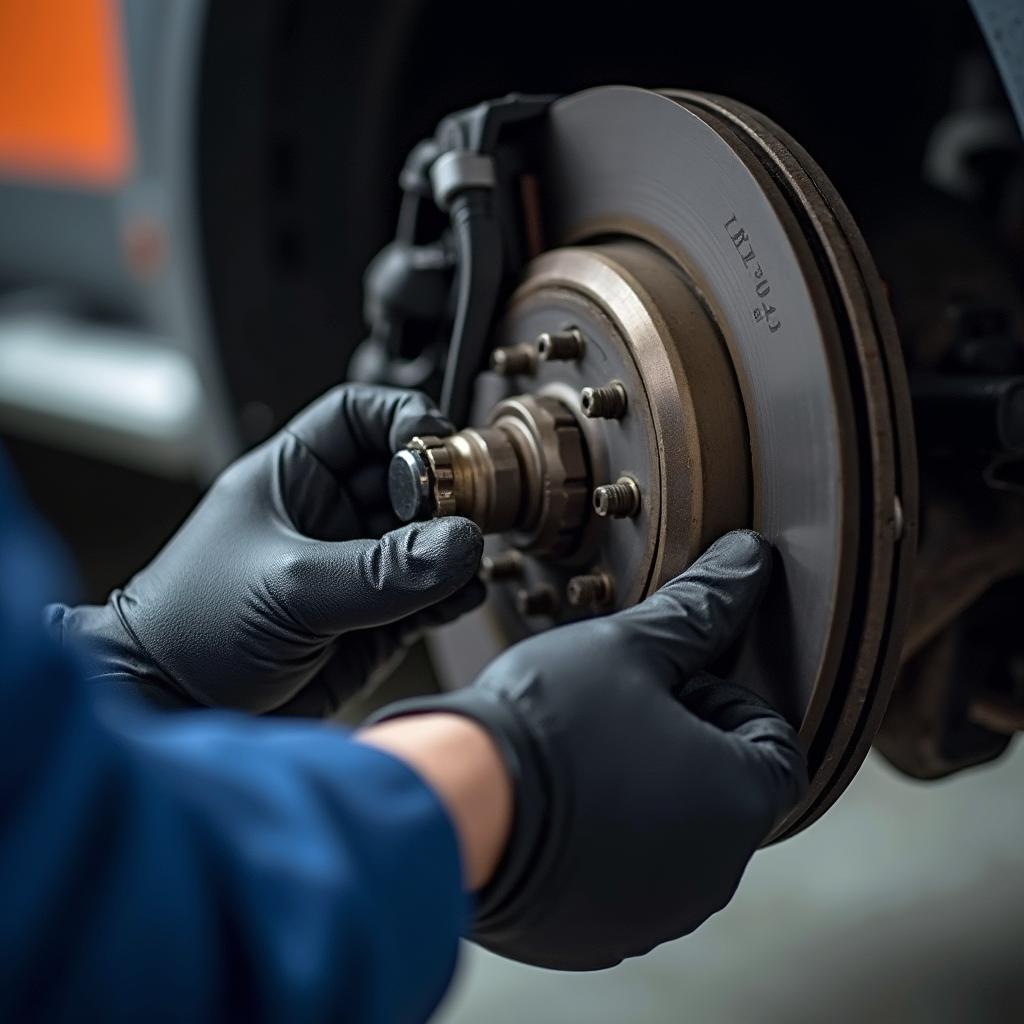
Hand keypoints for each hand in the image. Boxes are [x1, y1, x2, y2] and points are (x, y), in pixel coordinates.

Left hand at [55, 385, 484, 715]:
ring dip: (454, 545)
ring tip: (464, 559)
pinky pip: (431, 594)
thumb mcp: (288, 586)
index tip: (437, 443)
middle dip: (444, 488)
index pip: (361, 416)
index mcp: (293, 478)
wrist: (174, 711)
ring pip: (427, 537)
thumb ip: (379, 569)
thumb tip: (458, 544)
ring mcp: (356, 569)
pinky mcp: (376, 621)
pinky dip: (453, 593)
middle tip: (463, 510)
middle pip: (408, 477)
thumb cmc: (190, 632)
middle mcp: (329, 516)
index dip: (404, 418)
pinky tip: (459, 596)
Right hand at [369, 530, 806, 969]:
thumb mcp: (628, 648)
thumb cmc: (549, 722)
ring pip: (672, 837)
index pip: (776, 743)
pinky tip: (553, 805)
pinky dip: (604, 843)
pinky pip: (622, 881)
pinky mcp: (596, 938)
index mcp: (739, 801)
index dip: (725, 699)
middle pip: (724, 791)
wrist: (453, 806)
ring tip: (578, 752)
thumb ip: (699, 610)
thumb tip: (747, 562)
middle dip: (682, 742)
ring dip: (643, 792)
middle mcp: (713, 874)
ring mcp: (654, 914)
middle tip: (617, 708)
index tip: (668, 683)